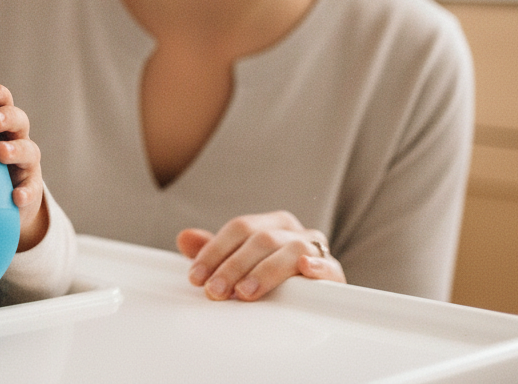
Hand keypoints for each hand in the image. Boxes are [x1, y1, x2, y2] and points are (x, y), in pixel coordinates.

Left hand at [0, 84, 48, 251]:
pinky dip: (25, 192)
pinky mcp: (29, 190)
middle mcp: (15, 139)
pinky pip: (31, 190)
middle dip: (7, 117)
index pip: (2, 102)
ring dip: (16, 150)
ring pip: (29, 150)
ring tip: (0, 152)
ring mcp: (25, 164)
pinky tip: (16, 197)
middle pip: (19, 120)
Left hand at [176, 210, 344, 300]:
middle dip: (233, 266)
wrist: (313, 294)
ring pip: (289, 250)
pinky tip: (305, 270)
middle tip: (215, 291)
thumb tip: (184, 238)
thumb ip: (213, 251)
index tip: (196, 277)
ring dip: (264, 271)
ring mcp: (314, 249)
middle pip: (260, 239)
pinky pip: (328, 264)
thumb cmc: (271, 277)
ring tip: (244, 292)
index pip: (239, 228)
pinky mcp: (333, 272)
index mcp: (269, 224)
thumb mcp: (239, 264)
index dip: (214, 251)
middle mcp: (291, 231)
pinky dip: (316, 265)